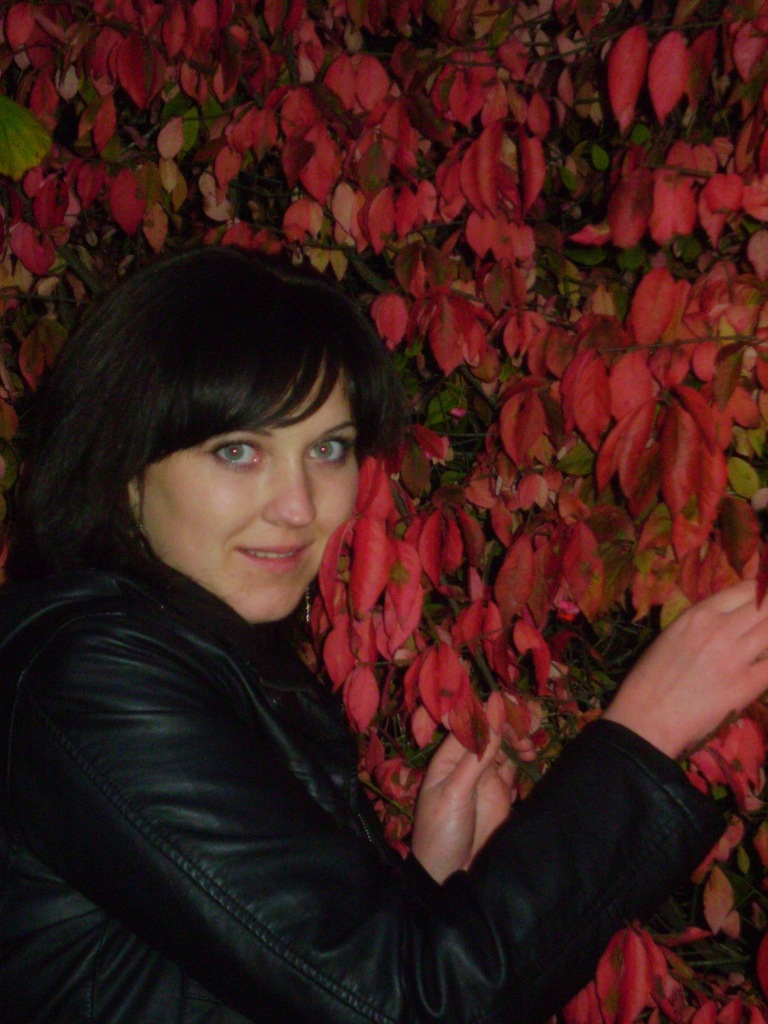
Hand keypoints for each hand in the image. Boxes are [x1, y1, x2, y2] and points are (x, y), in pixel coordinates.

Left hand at [411, 693, 514, 882]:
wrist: (448, 878)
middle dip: (511, 723)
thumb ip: (479, 753)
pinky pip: (516, 769)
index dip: (492, 711)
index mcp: (449, 758)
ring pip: (506, 748)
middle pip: (492, 732)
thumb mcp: (456, 791)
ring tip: (531, 746)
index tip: (514, 704)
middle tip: (532, 722)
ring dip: (520, 740)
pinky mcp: (502, 796)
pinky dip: (526, 760)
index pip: (472, 723)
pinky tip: (533, 758)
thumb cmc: (440, 833)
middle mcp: (468, 763)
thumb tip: (492, 709)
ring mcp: (486, 779)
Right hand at [604, 579, 767, 758]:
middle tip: (766, 619)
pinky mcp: (748, 684)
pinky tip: (765, 662)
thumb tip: (731, 619)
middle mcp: (722, 628)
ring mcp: (737, 656)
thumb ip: (704, 623)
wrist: (647, 717)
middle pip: (765, 606)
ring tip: (764, 641)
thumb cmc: (650, 677)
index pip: (746, 590)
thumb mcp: (673, 635)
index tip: (764, 599)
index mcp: (699, 614)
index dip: (762, 592)